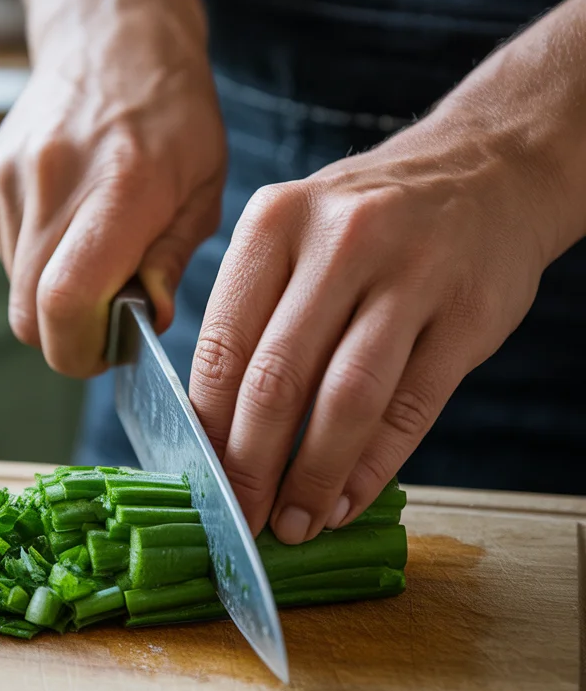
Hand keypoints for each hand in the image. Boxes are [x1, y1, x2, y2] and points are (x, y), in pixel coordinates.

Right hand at [0, 0, 225, 377]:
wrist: (111, 36)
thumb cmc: (173, 115)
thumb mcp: (202, 188)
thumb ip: (170, 261)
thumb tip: (146, 324)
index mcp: (119, 187)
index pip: (65, 301)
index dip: (80, 350)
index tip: (109, 350)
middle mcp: (52, 181)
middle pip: (28, 314)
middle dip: (67, 335)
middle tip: (109, 315)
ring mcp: (9, 179)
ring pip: (16, 291)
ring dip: (54, 294)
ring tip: (95, 248)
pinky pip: (7, 256)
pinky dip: (39, 259)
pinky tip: (70, 220)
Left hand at [189, 106, 557, 542]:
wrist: (488, 168)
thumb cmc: (372, 218)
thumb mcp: (298, 231)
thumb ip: (257, 314)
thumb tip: (217, 431)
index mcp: (276, 222)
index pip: (224, 345)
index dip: (208, 428)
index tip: (202, 479)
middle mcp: (341, 241)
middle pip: (278, 380)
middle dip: (252, 467)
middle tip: (244, 518)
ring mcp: (412, 274)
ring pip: (346, 401)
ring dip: (313, 478)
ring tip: (296, 522)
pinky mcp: (468, 313)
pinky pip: (411, 409)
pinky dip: (373, 468)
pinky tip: (348, 499)